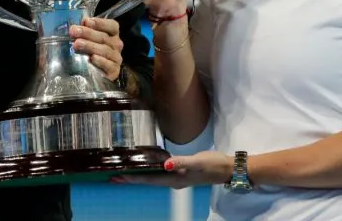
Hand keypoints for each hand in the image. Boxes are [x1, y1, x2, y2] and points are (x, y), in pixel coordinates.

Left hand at [71, 17, 122, 80]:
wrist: (96, 77)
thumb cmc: (90, 53)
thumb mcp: (88, 40)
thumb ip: (85, 31)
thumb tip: (77, 25)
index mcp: (112, 34)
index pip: (112, 26)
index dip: (99, 23)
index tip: (86, 21)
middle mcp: (116, 45)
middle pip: (104, 37)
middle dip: (87, 33)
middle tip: (73, 31)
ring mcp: (116, 58)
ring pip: (105, 50)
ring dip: (90, 46)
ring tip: (77, 44)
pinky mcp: (114, 71)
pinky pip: (109, 65)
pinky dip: (100, 61)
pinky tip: (92, 59)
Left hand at [112, 151, 232, 188]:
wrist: (228, 169)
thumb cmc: (213, 164)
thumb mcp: (197, 162)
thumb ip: (181, 162)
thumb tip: (165, 165)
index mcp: (175, 179)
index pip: (149, 179)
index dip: (133, 178)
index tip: (118, 177)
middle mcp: (173, 181)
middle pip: (147, 181)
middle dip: (131, 179)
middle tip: (113, 176)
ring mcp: (177, 178)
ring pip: (152, 178)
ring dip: (138, 175)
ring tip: (124, 172)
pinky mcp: (180, 172)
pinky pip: (159, 173)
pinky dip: (149, 170)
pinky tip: (146, 166)